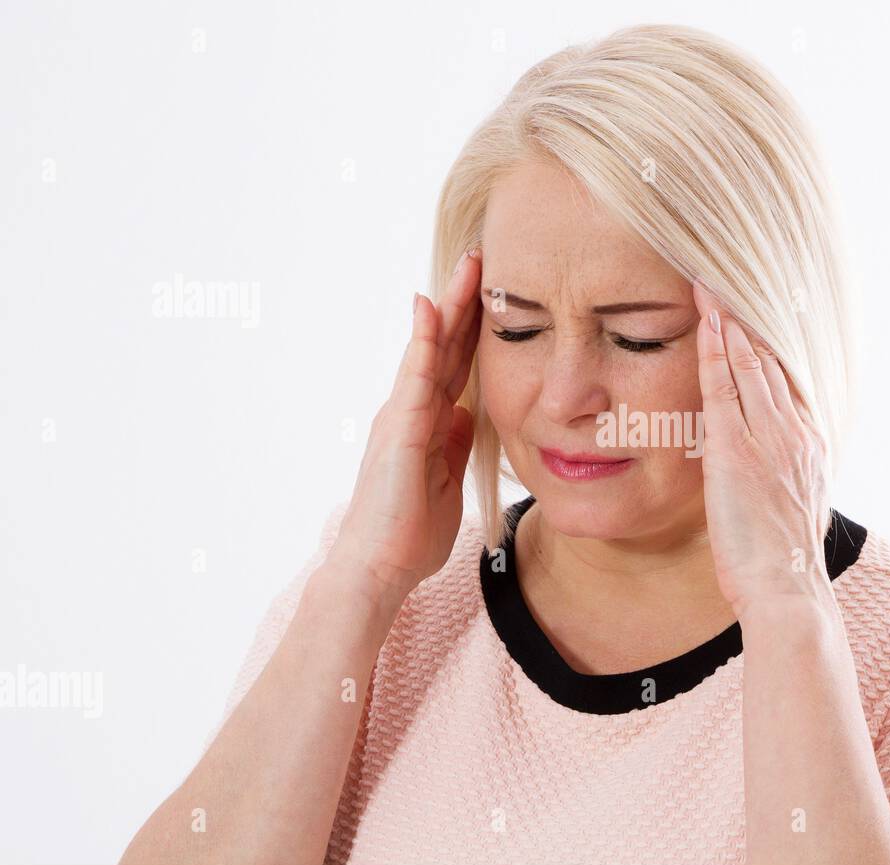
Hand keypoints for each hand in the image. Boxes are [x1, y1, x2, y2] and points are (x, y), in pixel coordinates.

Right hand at [328, 248, 483, 603]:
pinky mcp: (398, 430)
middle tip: (482, 258)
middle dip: (464, 303)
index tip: (495, 293)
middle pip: (442, 346)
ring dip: (448, 307)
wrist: (381, 568)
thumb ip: (454, 444)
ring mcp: (402, 417)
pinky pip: (414, 378)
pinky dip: (422, 342)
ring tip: (467, 266)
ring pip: (428, 350)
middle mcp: (411, 411)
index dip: (474, 328)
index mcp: (427, 423)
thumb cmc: (410, 532)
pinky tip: (431, 310)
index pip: (454, 364)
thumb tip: (468, 414)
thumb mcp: (446, 480)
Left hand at [692, 281, 835, 622]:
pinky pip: (727, 390)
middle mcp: (796, 434)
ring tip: (714, 283)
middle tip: (732, 276)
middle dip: (750, 319)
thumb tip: (762, 465)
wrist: (787, 591)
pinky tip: (708, 322)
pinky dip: (718, 353)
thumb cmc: (780, 563)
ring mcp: (771, 440)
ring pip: (751, 366)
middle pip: (771, 362)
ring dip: (732, 322)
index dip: (766, 341)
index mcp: (807, 445)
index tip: (752, 310)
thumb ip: (777, 475)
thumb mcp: (786, 509)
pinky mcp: (740, 453)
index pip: (784, 379)